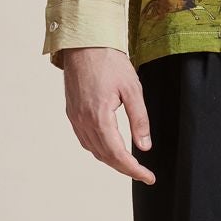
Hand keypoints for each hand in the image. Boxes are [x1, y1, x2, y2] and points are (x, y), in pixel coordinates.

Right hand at [58, 47, 155, 182]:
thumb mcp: (132, 89)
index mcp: (99, 116)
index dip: (134, 170)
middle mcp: (83, 121)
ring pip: (93, 150)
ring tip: (129, 163)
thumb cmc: (109, 61)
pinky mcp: (72, 112)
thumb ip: (139, 120)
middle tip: (144, 174)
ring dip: (111, 160)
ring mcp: (75, 117)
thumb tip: (144, 146)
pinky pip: (84, 139)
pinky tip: (110, 147)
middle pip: (104, 156)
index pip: (118, 154)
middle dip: (125, 168)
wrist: (84, 43)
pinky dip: (98, 149)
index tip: (148, 177)